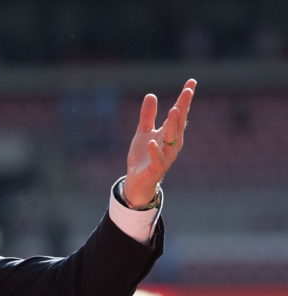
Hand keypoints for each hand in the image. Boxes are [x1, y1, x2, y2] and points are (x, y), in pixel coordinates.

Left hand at [124, 78, 196, 207]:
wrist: (137, 180)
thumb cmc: (144, 155)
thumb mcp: (143, 132)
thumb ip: (148, 115)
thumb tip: (151, 94)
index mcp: (170, 133)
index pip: (179, 113)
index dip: (185, 99)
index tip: (191, 82)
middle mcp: (172, 143)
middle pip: (179, 123)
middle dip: (183, 107)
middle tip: (187, 91)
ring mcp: (166, 156)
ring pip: (171, 139)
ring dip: (173, 125)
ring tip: (174, 110)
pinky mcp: (156, 168)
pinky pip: (158, 158)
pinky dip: (156, 150)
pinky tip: (153, 141)